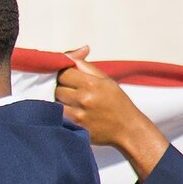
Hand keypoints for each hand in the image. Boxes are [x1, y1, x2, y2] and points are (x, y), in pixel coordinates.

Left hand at [55, 49, 168, 178]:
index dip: (63, 74)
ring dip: (59, 102)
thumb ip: (86, 66)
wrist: (127, 129)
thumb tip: (72, 54)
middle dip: (61, 88)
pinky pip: (58, 118)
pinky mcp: (74, 129)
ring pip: (54, 103)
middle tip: (71, 91)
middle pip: (57, 88)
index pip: (63, 72)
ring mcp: (77, 116)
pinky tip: (70, 113)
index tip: (69, 78)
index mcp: (91, 84)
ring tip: (71, 103)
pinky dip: (60, 114)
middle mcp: (82, 99)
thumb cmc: (117, 103)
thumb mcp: (106, 80)